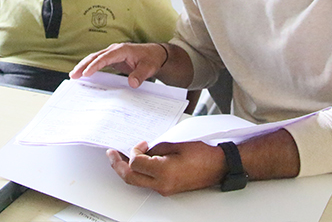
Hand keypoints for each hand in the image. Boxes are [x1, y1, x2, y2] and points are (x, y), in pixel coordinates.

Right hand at [69, 43, 166, 87]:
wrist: (156, 54)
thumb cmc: (151, 59)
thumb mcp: (148, 68)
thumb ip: (140, 75)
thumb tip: (132, 84)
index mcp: (122, 50)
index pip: (105, 57)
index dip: (95, 65)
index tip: (86, 73)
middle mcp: (114, 50)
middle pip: (95, 56)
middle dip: (83, 65)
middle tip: (73, 75)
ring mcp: (112, 53)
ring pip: (94, 58)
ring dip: (83, 65)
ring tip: (73, 75)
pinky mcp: (112, 58)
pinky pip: (98, 62)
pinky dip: (89, 67)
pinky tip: (83, 74)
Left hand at [107, 141, 226, 196]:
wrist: (220, 165)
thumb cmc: (204, 153)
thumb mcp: (176, 143)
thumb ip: (156, 148)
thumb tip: (143, 150)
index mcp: (164, 171)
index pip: (136, 163)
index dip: (133, 151)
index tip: (140, 144)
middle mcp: (162, 184)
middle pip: (130, 178)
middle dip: (117, 165)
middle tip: (111, 154)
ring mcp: (165, 189)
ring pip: (137, 182)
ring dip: (127, 169)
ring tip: (120, 158)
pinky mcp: (168, 189)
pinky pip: (147, 182)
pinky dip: (140, 173)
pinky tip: (139, 163)